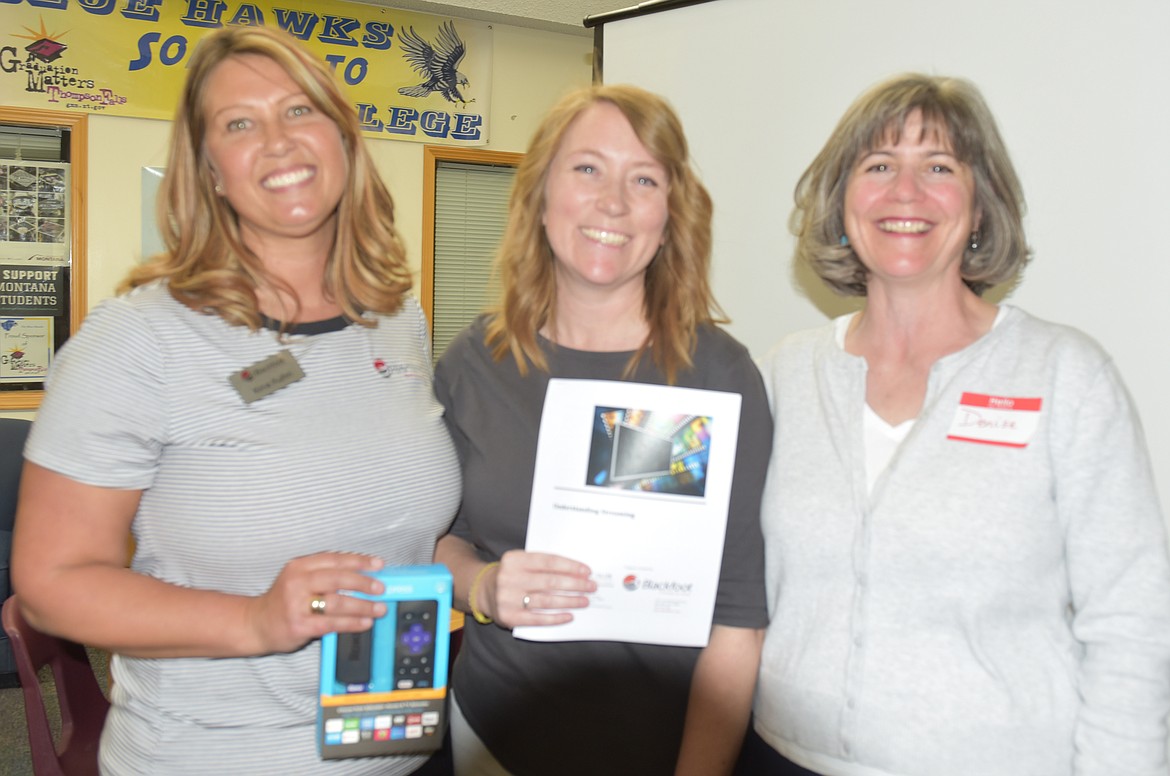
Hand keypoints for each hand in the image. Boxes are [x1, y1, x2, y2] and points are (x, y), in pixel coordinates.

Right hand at [244, 552, 386, 654]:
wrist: (255, 624)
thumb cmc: (284, 601)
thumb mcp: (299, 579)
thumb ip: (325, 575)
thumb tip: (364, 576)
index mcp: (299, 566)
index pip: (334, 559)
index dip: (359, 561)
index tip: (378, 564)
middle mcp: (297, 582)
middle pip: (337, 578)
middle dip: (364, 582)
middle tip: (381, 588)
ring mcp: (297, 605)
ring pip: (337, 602)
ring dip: (363, 606)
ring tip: (379, 608)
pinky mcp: (300, 625)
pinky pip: (332, 623)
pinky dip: (352, 623)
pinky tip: (365, 623)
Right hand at [486, 549, 595, 628]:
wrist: (483, 590)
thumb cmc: (512, 574)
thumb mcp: (521, 562)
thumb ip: (543, 564)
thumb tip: (577, 572)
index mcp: (514, 559)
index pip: (548, 562)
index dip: (570, 566)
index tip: (587, 571)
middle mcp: (509, 578)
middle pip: (549, 582)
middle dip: (574, 585)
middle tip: (591, 587)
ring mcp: (507, 599)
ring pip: (546, 601)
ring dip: (569, 601)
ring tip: (584, 601)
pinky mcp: (508, 617)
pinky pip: (537, 619)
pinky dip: (556, 618)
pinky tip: (569, 616)